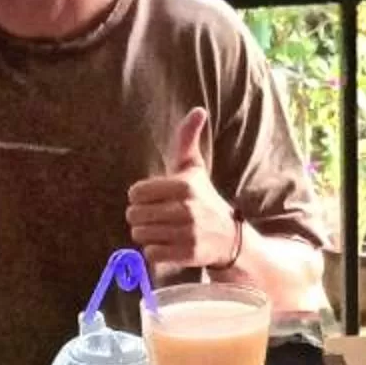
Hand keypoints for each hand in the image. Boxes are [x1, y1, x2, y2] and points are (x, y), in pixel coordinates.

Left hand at [126, 107, 242, 278]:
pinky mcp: (188, 254)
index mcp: (184, 185)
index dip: (139, 197)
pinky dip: (154, 252)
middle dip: (140, 217)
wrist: (231, 238)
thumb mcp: (195, 169)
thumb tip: (198, 110)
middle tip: (154, 217)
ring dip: (146, 235)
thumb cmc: (205, 199)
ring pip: (141, 234)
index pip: (136, 192)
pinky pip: (151, 254)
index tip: (152, 200)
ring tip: (160, 231)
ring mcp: (188, 233)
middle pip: (135, 215)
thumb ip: (188, 140)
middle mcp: (187, 209)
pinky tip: (166, 246)